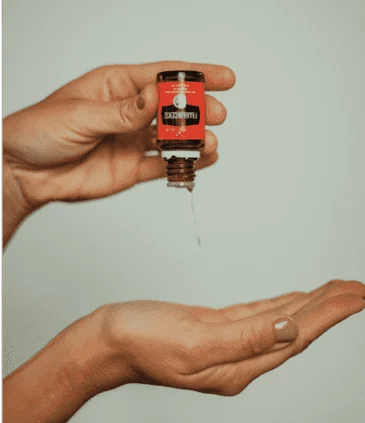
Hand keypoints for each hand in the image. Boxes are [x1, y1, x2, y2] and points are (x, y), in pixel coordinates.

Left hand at [3, 61, 234, 208]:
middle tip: (216, 114)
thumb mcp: (81, 114)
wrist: (25, 172)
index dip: (195, 75)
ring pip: (171, 137)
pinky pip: (164, 164)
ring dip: (193, 138)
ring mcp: (131, 141)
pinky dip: (184, 163)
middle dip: (198, 108)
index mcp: (116, 87)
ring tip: (209, 141)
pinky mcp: (132, 168)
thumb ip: (122, 111)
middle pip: (172, 107)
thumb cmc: (41, 131)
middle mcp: (129, 112)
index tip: (223, 77)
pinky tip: (202, 159)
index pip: (162, 76)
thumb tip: (156, 96)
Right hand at [86, 279, 364, 395]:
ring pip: (279, 321)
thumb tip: (292, 329)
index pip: (297, 336)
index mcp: (237, 366)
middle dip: (330, 308)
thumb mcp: (194, 343)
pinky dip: (280, 306)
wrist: (107, 341)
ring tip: (337, 291)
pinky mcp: (213, 328)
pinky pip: (258, 316)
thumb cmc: (140, 342)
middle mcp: (238, 358)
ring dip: (311, 305)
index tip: (356, 294)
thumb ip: (245, 338)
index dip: (330, 314)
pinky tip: (293, 301)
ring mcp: (227, 343)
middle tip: (357, 288)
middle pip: (295, 330)